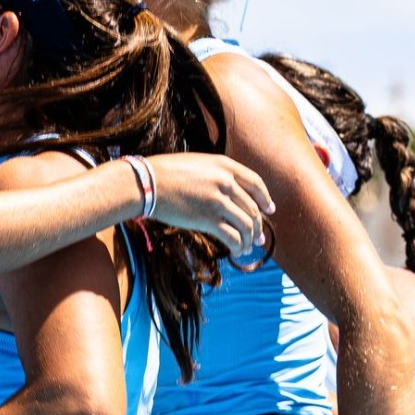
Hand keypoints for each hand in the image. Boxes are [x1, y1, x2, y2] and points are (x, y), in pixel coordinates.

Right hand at [142, 153, 273, 254]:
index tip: (269, 210)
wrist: (145, 183)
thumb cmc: (164, 172)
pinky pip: (232, 236)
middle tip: (258, 237)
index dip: (265, 199)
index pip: (256, 184)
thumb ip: (216, 174)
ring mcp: (217, 201)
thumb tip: (228, 192)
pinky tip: (237, 251)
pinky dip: (238, 246)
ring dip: (250, 239)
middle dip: (258, 226)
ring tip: (247, 247)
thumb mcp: (197, 163)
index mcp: (224, 166)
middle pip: (253, 208)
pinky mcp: (207, 219)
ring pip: (246, 224)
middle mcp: (225, 182)